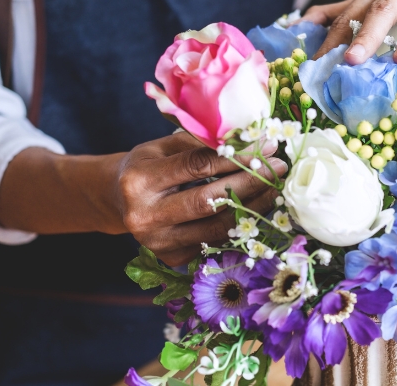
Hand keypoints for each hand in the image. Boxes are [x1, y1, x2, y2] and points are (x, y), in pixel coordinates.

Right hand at [115, 132, 286, 265]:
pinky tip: (258, 208)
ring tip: (275, 188)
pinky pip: (215, 241)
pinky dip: (239, 224)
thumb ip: (199, 143)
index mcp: (139, 180)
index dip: (236, 156)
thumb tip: (248, 138)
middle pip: (209, 201)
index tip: (266, 146)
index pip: (197, 166)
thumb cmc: (147, 166)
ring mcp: (158, 243)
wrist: (118, 201)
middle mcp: (145, 216)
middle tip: (278, 168)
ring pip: (217, 227)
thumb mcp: (162, 146)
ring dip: (253, 207)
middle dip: (250, 183)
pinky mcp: (172, 258)